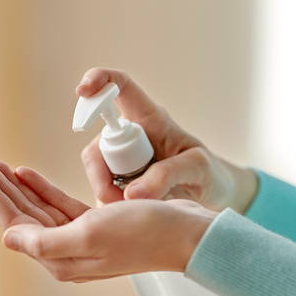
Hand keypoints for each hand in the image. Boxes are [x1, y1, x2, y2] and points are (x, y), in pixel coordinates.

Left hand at [0, 160, 216, 281]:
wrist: (185, 234)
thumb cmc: (143, 234)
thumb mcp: (91, 235)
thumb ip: (46, 240)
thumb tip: (8, 239)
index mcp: (61, 258)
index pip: (16, 225)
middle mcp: (67, 251)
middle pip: (23, 216)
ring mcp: (81, 237)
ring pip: (38, 208)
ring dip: (17, 187)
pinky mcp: (95, 224)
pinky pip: (59, 204)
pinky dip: (42, 188)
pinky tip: (27, 174)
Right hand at [76, 67, 257, 212]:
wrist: (213, 197)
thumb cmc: (209, 173)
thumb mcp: (198, 169)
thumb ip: (167, 175)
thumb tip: (130, 194)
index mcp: (149, 118)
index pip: (120, 87)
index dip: (99, 81)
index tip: (82, 92)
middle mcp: (129, 136)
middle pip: (96, 148)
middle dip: (103, 176)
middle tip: (126, 200)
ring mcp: (120, 161)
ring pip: (96, 175)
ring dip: (109, 196)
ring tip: (137, 210)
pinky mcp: (117, 184)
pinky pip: (102, 194)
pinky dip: (112, 208)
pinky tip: (133, 215)